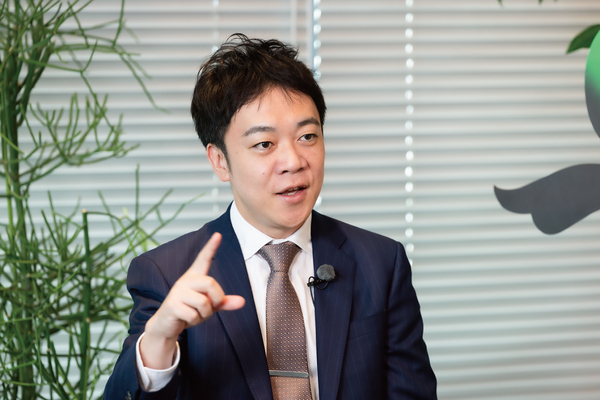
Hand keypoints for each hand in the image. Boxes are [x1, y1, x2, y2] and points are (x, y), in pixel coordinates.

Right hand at [140, 232, 244, 368]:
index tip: (218, 234)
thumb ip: (224, 302)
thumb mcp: (209, 306)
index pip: (203, 259)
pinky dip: (195, 321)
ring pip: (203, 302)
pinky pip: (194, 314)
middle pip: (211, 283)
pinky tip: (186, 319)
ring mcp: (177, 291)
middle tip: (210, 308)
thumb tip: (242, 302)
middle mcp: (185, 280)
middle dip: (216, 299)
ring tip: (195, 314)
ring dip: (205, 314)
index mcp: (195, 277)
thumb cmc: (189, 311)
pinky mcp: (172, 304)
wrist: (167, 324)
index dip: (211, 247)